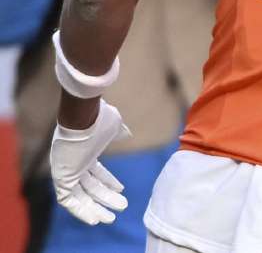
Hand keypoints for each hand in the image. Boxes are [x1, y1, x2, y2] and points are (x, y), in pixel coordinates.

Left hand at [50, 100, 130, 224]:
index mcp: (85, 153)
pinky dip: (80, 211)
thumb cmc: (99, 120)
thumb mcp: (113, 127)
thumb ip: (119, 133)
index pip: (95, 172)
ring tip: (111, 218)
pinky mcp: (61, 177)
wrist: (83, 116)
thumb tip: (127, 134)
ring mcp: (67, 170)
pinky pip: (68, 200)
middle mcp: (74, 163)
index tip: (121, 190)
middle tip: (121, 207)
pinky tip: (94, 219)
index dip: (108, 182)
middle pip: (89, 186)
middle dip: (105, 198)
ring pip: (80, 196)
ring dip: (95, 208)